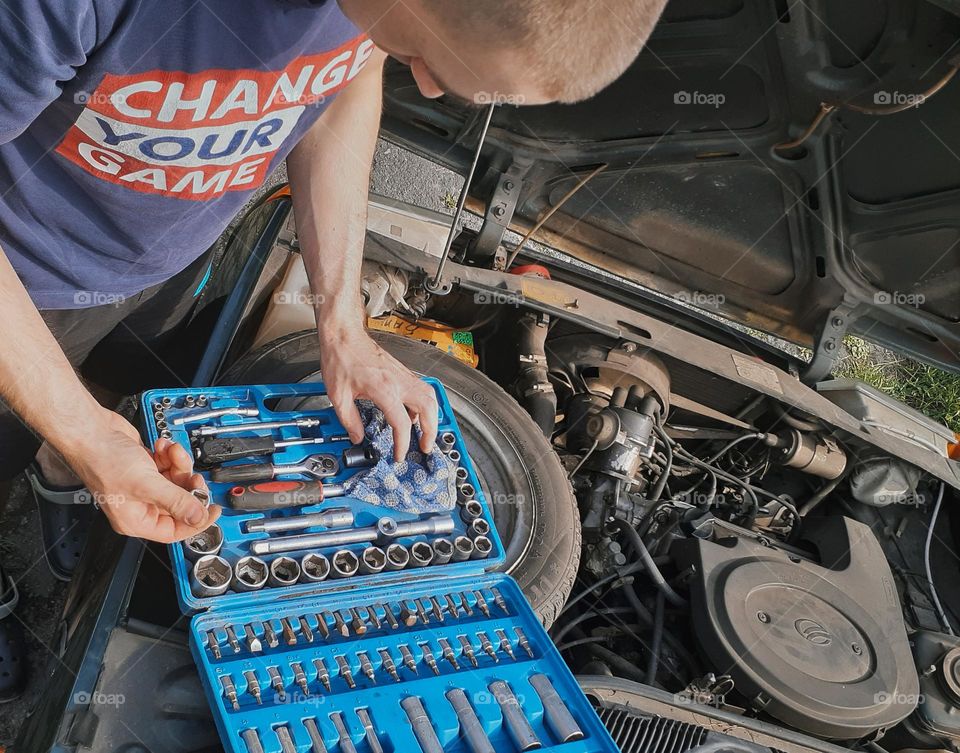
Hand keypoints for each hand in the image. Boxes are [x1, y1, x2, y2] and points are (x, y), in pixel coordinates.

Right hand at [62, 410, 218, 542]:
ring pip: (177, 481)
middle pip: (179, 503)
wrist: (92, 430)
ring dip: (179, 465)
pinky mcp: (147, 468)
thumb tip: (198, 518)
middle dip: (188, 486)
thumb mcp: (146, 484)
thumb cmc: (104, 460)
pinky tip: (161, 446)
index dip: (196, 521)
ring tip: (171, 452)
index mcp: (135, 520)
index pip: (174, 531)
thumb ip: (176, 501)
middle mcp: (140, 505)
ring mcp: (144, 485)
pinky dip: (170, 455)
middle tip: (193, 475)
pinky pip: (170, 466)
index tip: (213, 509)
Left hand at [319, 326, 437, 460]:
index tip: (399, 454)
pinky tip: (415, 412)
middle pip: (428, 409)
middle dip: (431, 431)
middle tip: (425, 446)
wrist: (344, 334)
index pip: (402, 423)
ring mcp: (403, 375)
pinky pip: (422, 389)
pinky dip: (425, 404)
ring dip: (432, 416)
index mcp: (384, 390)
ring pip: (430, 396)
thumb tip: (357, 436)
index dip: (402, 443)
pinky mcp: (402, 371)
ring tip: (426, 432)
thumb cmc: (341, 358)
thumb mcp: (338, 395)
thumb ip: (350, 420)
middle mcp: (399, 382)